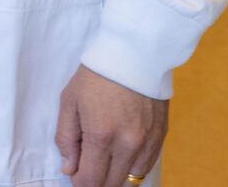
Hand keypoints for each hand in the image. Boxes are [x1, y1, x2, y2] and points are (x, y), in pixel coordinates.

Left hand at [57, 65, 168, 186]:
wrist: (133, 54)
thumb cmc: (96, 75)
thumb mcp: (69, 102)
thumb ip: (66, 138)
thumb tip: (69, 169)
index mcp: (101, 135)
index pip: (91, 181)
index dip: (79, 181)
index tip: (75, 172)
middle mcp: (127, 144)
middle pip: (111, 184)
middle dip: (96, 180)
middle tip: (87, 164)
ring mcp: (147, 142)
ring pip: (131, 179)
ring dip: (115, 175)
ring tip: (105, 157)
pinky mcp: (161, 137)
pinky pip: (146, 166)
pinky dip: (132, 166)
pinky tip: (122, 152)